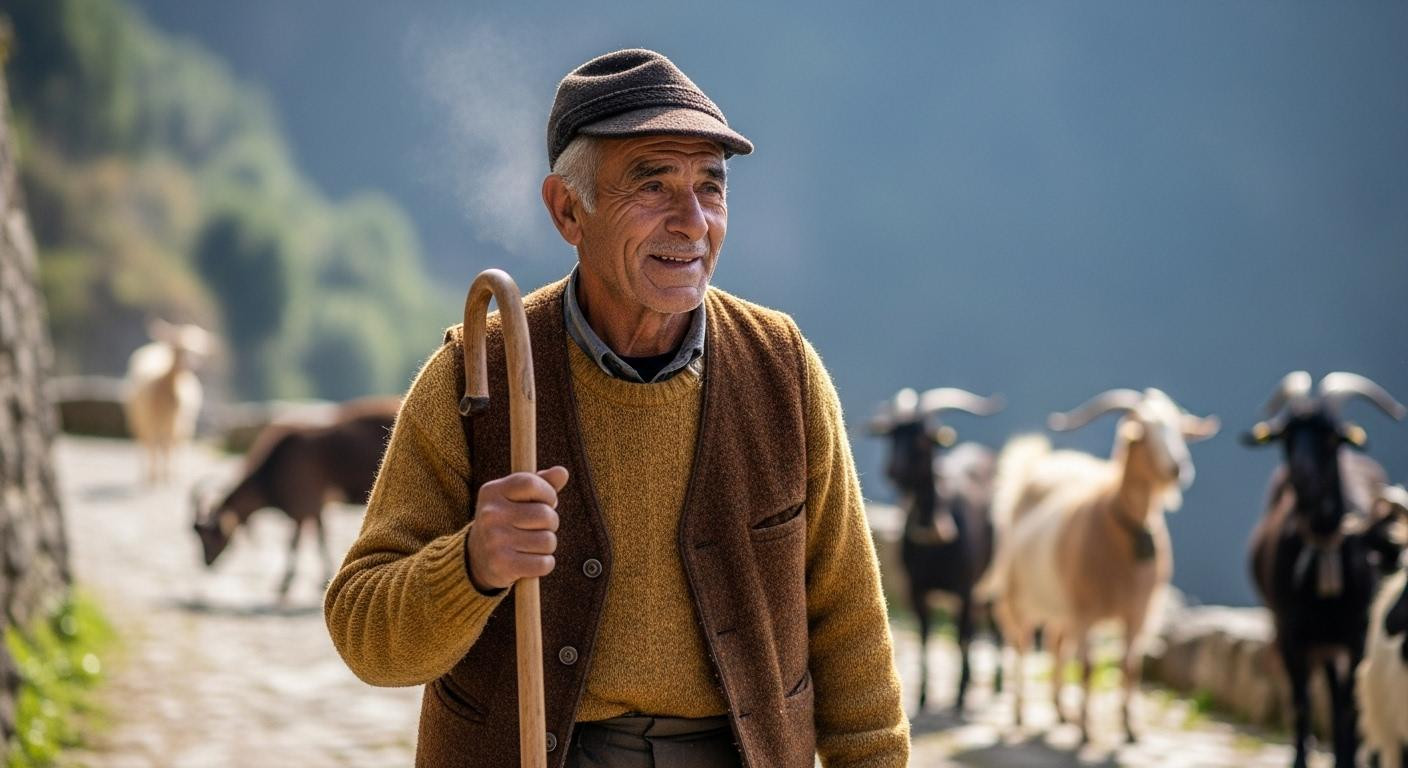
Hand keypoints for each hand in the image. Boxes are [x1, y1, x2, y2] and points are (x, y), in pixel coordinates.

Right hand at [466, 466, 568, 590]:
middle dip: (551, 523)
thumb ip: (541, 483)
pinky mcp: (501, 565)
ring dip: (547, 545)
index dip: (548, 493)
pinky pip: (543, 564)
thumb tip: (562, 472)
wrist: (477, 557)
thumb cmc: (506, 520)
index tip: (547, 502)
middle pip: (546, 515)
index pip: (531, 483)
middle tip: (538, 528)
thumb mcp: (516, 497)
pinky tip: (531, 560)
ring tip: (532, 544)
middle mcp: (490, 514)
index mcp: (492, 491)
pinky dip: (545, 564)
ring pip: (548, 541)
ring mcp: (494, 540)